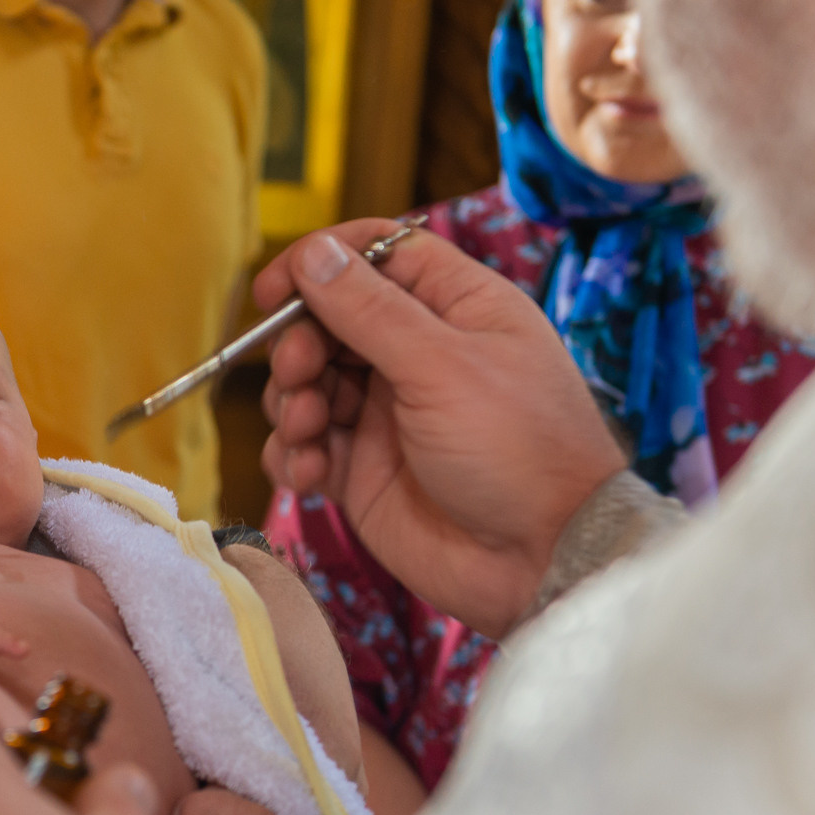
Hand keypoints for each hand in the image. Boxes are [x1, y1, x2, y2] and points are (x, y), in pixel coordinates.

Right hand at [259, 221, 626, 635]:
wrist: (541, 562)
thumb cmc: (520, 453)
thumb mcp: (442, 365)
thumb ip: (369, 309)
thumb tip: (314, 253)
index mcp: (456, 309)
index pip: (378, 256)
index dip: (321, 261)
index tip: (273, 288)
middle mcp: (420, 356)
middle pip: (330, 321)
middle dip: (299, 344)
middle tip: (299, 374)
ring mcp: (390, 416)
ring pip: (309, 385)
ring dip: (292, 403)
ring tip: (309, 433)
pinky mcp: (366, 472)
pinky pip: (307, 448)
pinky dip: (293, 455)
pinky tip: (309, 473)